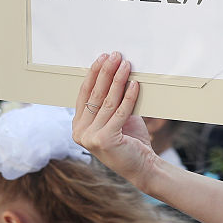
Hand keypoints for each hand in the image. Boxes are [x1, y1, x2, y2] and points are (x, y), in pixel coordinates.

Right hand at [73, 53, 158, 190]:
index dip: (94, 74)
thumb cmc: (130, 142)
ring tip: (126, 65)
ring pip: (107, 102)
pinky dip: (128, 96)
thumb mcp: (116, 118)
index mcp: (78, 126)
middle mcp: (80, 132)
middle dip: (106, 72)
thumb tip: (116, 72)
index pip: (84, 94)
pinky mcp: (105, 140)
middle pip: (94, 95)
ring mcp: (90, 138)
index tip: (102, 58)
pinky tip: (135, 84)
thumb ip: (111, 101)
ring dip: (118, 80)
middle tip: (114, 56)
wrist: (143, 167)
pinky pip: (120, 112)